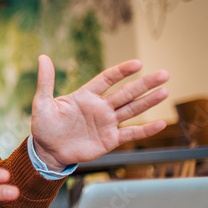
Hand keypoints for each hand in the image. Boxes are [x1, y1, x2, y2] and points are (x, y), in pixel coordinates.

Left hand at [31, 56, 169, 169]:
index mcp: (86, 96)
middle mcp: (100, 107)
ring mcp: (106, 123)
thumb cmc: (44, 126)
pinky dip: (145, 130)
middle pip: (126, 92)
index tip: (137, 64)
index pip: (107, 79)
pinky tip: (160, 124)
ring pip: (131, 110)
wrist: (47, 151)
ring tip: (165, 91)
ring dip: (148, 102)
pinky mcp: (109, 140)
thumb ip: (46, 81)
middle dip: (144, 84)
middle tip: (164, 74)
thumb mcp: (42, 103)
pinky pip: (130, 134)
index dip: (122, 71)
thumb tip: (43, 57)